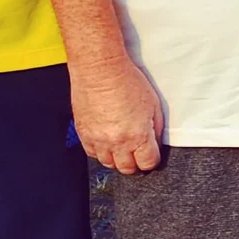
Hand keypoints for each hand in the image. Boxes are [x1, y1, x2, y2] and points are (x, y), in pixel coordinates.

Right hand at [73, 58, 164, 172]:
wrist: (100, 70)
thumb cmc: (127, 81)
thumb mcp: (154, 105)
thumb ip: (155, 128)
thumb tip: (154, 142)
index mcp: (137, 135)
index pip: (147, 163)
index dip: (152, 161)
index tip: (152, 156)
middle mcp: (116, 142)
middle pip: (127, 168)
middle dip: (135, 164)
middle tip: (138, 157)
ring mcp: (97, 139)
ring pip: (108, 164)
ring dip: (117, 159)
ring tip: (123, 150)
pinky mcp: (83, 133)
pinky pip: (92, 153)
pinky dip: (101, 152)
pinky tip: (107, 143)